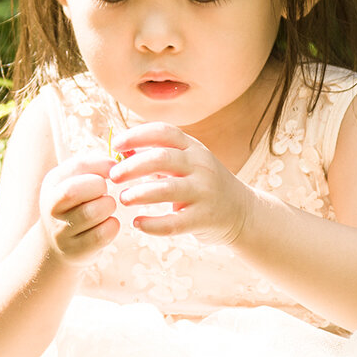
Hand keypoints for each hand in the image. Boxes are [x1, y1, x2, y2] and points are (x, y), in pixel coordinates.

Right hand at [38, 152, 119, 265]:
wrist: (57, 246)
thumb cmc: (76, 205)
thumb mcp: (75, 182)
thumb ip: (95, 167)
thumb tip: (123, 159)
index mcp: (52, 183)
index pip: (77, 166)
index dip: (101, 164)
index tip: (113, 168)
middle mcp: (51, 207)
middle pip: (75, 191)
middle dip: (98, 187)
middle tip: (104, 191)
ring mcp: (61, 231)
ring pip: (92, 213)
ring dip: (108, 207)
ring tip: (105, 207)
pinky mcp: (76, 250)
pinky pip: (102, 234)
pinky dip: (112, 226)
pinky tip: (108, 223)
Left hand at [107, 122, 252, 244]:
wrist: (242, 212)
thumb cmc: (203, 185)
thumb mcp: (186, 164)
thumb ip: (156, 157)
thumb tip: (120, 152)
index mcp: (193, 148)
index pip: (164, 132)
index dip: (137, 135)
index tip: (115, 145)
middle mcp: (201, 166)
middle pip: (161, 158)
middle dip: (133, 166)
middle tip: (113, 176)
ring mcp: (204, 192)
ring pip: (166, 189)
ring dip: (139, 193)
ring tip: (123, 198)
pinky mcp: (204, 218)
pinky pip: (174, 223)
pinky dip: (152, 224)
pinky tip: (138, 224)